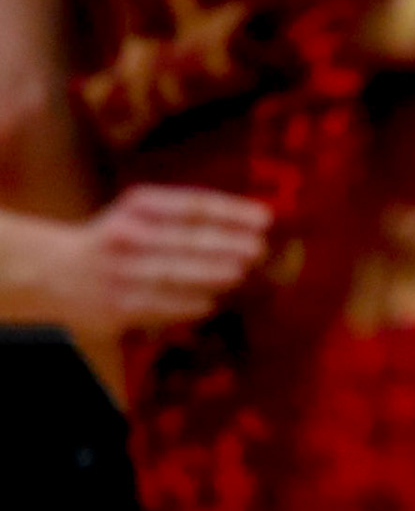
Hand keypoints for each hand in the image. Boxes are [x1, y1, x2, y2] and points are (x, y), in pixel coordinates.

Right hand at [26, 185, 273, 333]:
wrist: (53, 272)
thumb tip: (250, 228)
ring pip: (173, 273)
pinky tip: (210, 301)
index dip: (233, 212)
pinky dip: (186, 304)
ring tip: (240, 272)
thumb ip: (190, 217)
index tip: (265, 218)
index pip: (193, 205)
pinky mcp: (115, 305)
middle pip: (186, 239)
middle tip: (259, 248)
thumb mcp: (144, 214)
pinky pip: (158, 305)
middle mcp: (127, 235)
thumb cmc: (120, 239)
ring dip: (211, 273)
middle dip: (227, 244)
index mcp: (140, 206)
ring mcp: (120, 271)